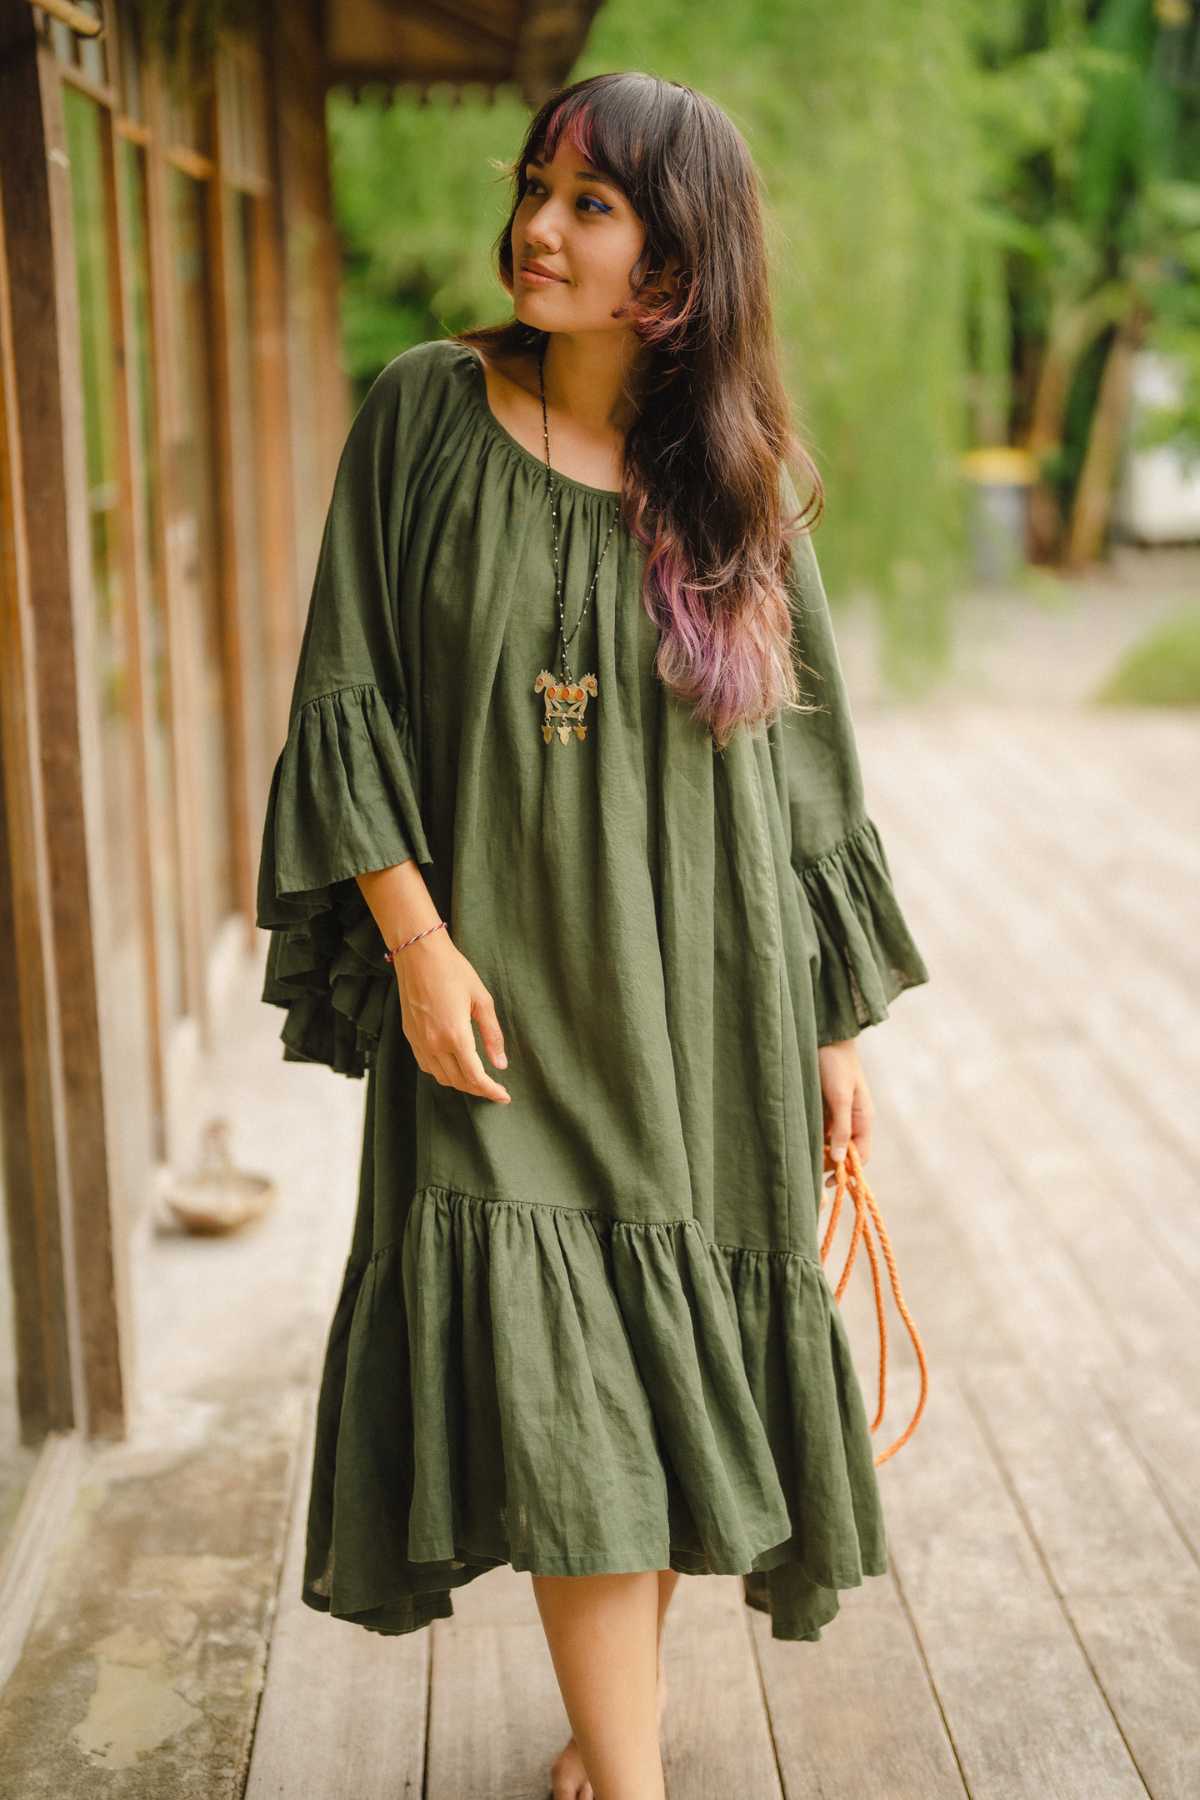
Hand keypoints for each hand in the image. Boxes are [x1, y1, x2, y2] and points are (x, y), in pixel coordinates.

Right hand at [392, 930, 510, 1103]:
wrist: (419, 954)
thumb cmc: (454, 971)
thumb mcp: (482, 1000)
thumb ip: (492, 1035)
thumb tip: (501, 1064)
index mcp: (455, 1035)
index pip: (475, 1076)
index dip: (491, 1091)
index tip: (504, 1096)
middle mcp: (434, 1043)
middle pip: (459, 1081)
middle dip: (478, 1090)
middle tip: (495, 1090)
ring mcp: (419, 1041)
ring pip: (441, 1077)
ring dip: (461, 1084)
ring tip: (478, 1080)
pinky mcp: (410, 1036)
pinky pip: (427, 1066)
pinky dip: (443, 1073)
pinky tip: (454, 1067)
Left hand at [817, 1039, 872, 1181]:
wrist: (826, 1037)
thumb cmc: (837, 1064)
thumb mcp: (840, 1097)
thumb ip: (842, 1128)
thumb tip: (842, 1161)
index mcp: (864, 1119)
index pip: (861, 1156)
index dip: (847, 1172)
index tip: (828, 1183)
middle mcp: (853, 1120)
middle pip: (845, 1152)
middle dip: (830, 1163)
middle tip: (810, 1168)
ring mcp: (838, 1114)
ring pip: (832, 1143)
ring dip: (820, 1151)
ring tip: (803, 1157)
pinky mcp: (825, 1107)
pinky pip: (821, 1130)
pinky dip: (813, 1138)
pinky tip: (800, 1141)